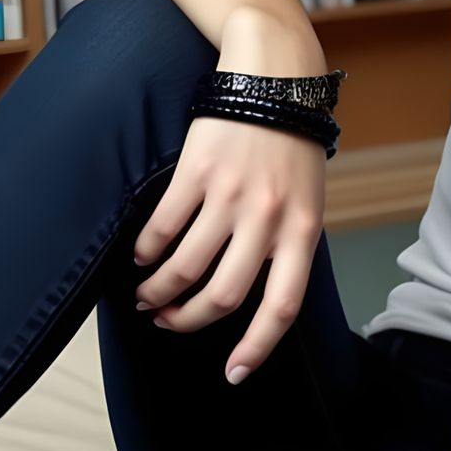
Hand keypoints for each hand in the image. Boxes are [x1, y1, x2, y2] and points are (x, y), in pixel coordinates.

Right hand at [132, 9, 329, 384]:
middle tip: (169, 323)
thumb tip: (258, 295)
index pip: (283, 305)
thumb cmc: (291, 145)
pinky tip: (143, 257)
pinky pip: (162, 228)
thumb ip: (287, 244)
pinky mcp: (196, 172)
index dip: (257, 347)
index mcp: (303, 230)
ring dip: (159, 292)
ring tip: (147, 297)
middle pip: (223, 295)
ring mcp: (231, 196)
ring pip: (184, 268)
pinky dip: (147, 252)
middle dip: (190, 320)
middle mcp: (268, 218)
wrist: (275, 77)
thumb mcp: (308, 197)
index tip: (233, 374)